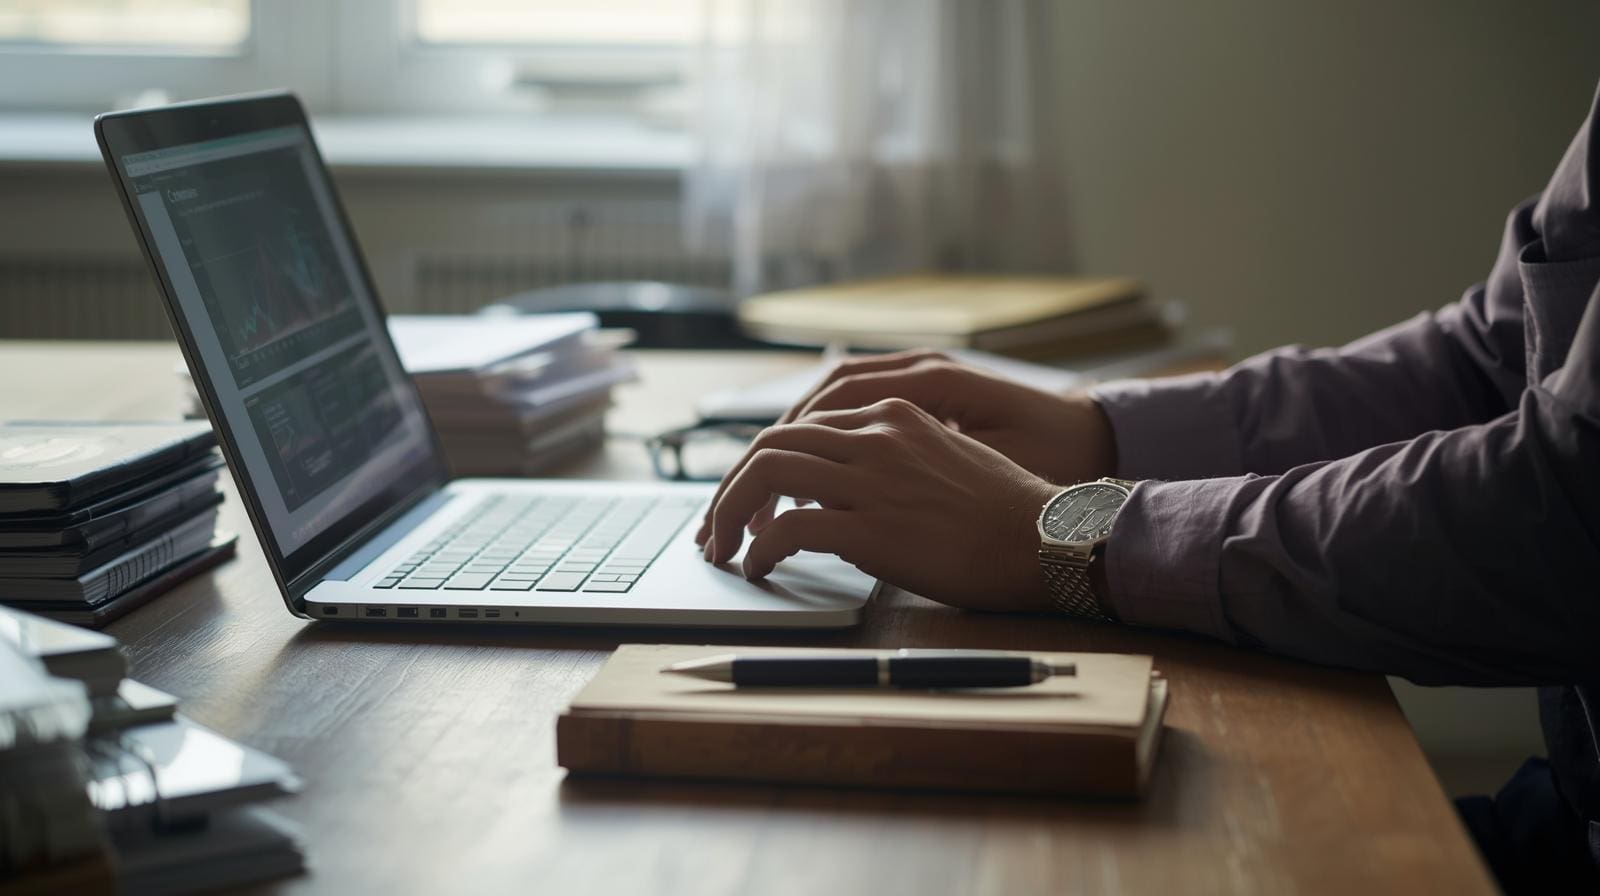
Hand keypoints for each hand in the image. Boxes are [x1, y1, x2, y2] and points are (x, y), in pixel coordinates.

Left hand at [693, 396, 1058, 610]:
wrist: (1047, 541)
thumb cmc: (1003, 514)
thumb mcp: (943, 457)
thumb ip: (890, 459)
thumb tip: (838, 488)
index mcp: (893, 414)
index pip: (800, 426)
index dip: (760, 466)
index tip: (746, 502)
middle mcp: (876, 436)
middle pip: (769, 444)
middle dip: (730, 487)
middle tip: (716, 529)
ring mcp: (872, 479)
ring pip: (766, 474)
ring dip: (731, 513)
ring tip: (725, 550)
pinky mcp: (871, 528)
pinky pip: (789, 530)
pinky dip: (761, 550)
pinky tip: (760, 570)